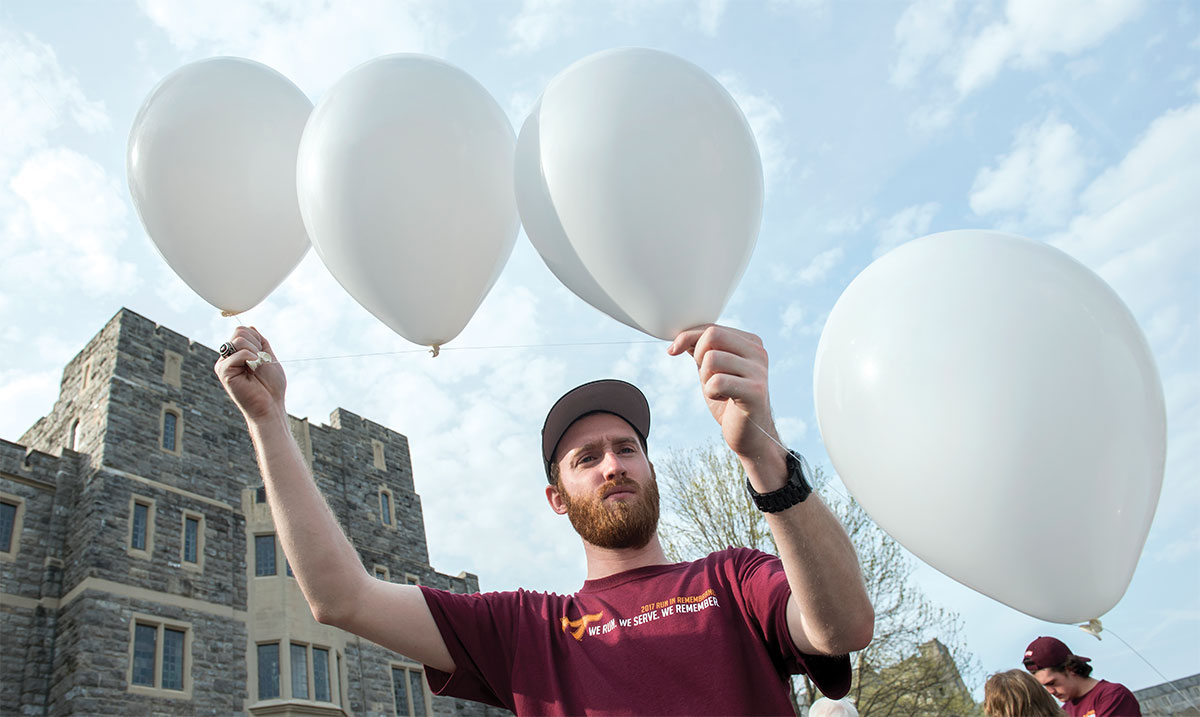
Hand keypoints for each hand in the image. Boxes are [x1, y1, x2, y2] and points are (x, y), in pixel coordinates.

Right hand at [214, 326, 285, 422]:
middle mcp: (227, 357)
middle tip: (259, 364)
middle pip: (240, 332)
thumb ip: (259, 342)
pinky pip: (239, 352)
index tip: (263, 358)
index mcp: (237, 353)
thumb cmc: (271, 386)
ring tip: (256, 368)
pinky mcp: (223, 371)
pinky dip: (251, 358)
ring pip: (240, 340)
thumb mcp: (268, 357)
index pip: (243, 330)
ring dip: (256, 353)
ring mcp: (224, 363)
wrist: (271, 405)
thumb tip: (250, 327)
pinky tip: (252, 371)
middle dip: (257, 346)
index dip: (258, 340)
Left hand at [667, 325, 781, 464]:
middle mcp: (758, 352)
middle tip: (704, 375)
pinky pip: (716, 381)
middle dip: (697, 354)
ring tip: (717, 389)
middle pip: (712, 335)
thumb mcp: (713, 370)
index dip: (687, 337)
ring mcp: (759, 371)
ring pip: (712, 359)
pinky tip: (723, 398)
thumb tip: (680, 337)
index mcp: (751, 343)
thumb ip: (702, 351)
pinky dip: (711, 392)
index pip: (712, 327)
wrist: (750, 435)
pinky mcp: (755, 391)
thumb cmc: (729, 401)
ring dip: (705, 378)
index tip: (673, 350)